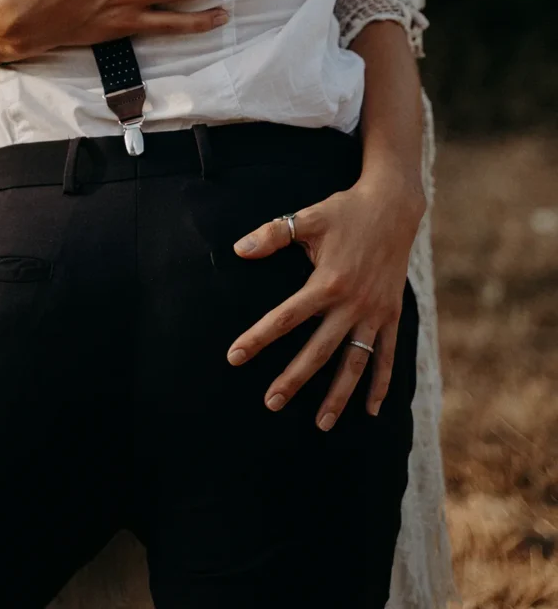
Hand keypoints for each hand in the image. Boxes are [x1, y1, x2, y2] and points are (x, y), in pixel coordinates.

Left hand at [226, 172, 425, 428]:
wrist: (395, 206)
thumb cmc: (346, 211)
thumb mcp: (308, 217)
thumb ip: (273, 234)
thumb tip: (238, 249)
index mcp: (327, 282)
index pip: (286, 317)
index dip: (258, 337)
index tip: (234, 356)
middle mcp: (352, 304)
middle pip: (319, 350)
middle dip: (294, 379)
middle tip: (270, 403)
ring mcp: (374, 312)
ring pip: (355, 363)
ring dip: (339, 395)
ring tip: (320, 424)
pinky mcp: (391, 314)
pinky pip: (386, 355)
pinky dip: (380, 383)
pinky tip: (371, 410)